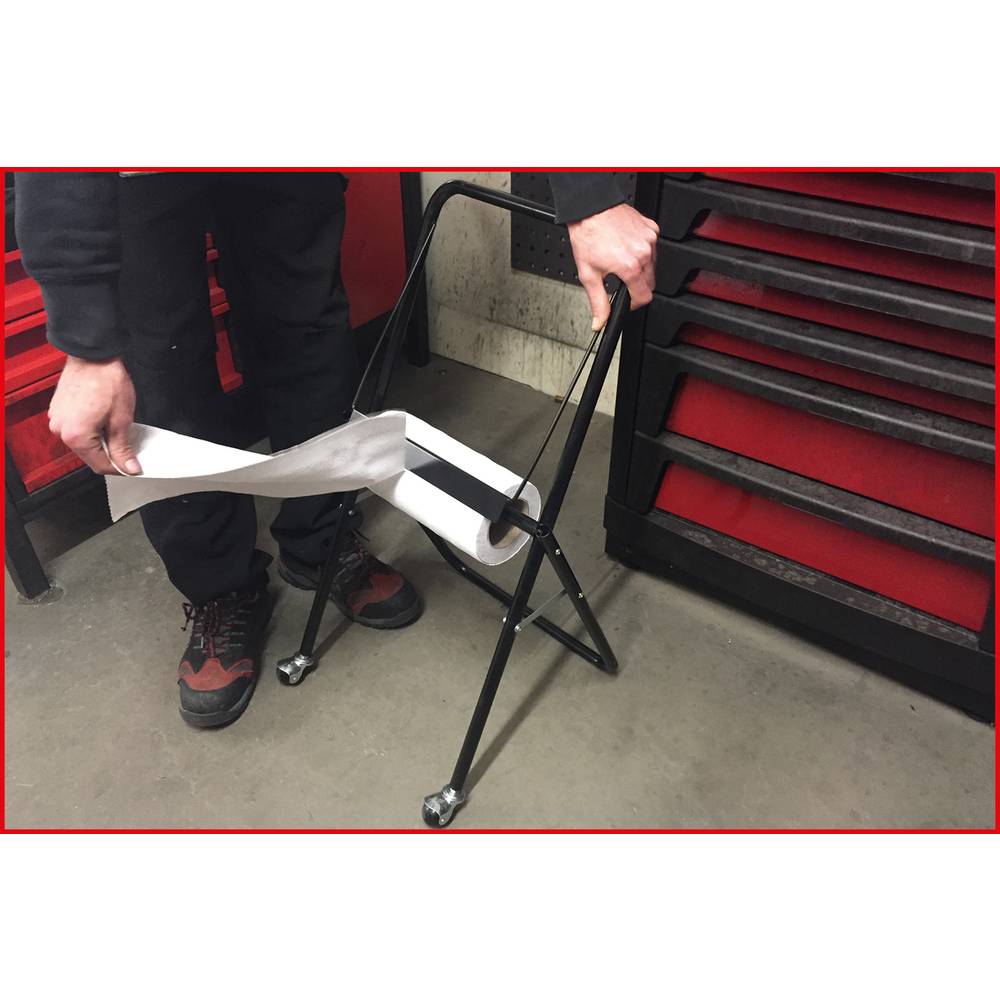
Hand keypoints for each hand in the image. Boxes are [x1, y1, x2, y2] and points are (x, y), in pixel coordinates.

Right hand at [48, 356, 140, 475]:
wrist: (94, 355)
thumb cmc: (106, 381)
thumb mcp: (121, 420)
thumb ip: (123, 447)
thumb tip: (129, 467)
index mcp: (75, 436)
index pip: (99, 465)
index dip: (119, 467)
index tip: (132, 465)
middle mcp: (60, 430)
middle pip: (89, 455)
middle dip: (110, 453)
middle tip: (128, 444)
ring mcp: (57, 419)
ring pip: (83, 442)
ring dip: (101, 440)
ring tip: (116, 427)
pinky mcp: (58, 411)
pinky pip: (76, 429)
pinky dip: (91, 429)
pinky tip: (104, 419)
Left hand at [567, 203, 658, 329]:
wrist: (591, 207)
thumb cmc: (588, 235)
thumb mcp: (588, 274)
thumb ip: (598, 302)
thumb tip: (601, 322)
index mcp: (630, 267)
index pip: (644, 297)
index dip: (634, 303)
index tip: (627, 301)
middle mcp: (644, 253)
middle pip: (650, 283)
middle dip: (636, 286)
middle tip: (620, 278)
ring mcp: (649, 239)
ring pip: (652, 266)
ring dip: (640, 269)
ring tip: (620, 259)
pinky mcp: (651, 228)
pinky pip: (652, 248)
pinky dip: (642, 251)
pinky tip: (627, 246)